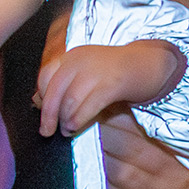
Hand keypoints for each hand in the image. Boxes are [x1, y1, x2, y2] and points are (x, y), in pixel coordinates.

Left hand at [39, 41, 183, 136]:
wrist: (151, 63)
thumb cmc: (115, 72)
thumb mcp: (86, 72)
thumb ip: (65, 84)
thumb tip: (37, 101)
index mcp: (72, 56)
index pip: (46, 76)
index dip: (41, 97)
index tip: (40, 112)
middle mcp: (80, 60)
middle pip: (55, 90)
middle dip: (48, 114)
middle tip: (46, 131)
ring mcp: (97, 70)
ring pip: (70, 100)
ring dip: (64, 120)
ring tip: (65, 131)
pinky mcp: (113, 83)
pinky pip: (89, 105)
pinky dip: (78, 120)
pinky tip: (75, 128)